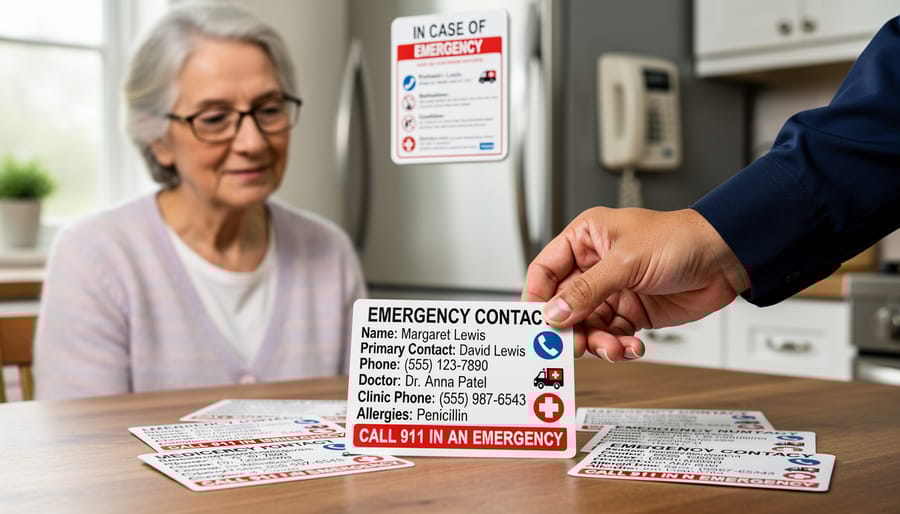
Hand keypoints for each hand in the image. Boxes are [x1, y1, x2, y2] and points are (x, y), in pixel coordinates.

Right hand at [524, 207, 748, 361]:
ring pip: (587, 326)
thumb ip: (588, 290)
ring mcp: (612, 291)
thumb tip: (555, 313)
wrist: (726, 258)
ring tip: (613, 349)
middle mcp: (594, 266)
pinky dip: (618, 347)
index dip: (538, 299)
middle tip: (576, 347)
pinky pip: (611, 336)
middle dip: (570, 329)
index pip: (545, 271)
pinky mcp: (631, 313)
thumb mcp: (627, 262)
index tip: (538, 325)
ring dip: (597, 342)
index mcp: (585, 239)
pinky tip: (631, 347)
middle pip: (564, 306)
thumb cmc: (681, 239)